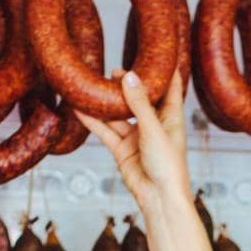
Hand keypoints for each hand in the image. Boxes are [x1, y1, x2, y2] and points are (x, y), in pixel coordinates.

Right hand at [75, 67, 190, 222]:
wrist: (159, 199)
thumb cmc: (168, 166)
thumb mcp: (154, 129)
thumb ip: (139, 104)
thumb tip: (128, 76)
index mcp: (171, 118)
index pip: (170, 88)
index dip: (164, 70)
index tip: (158, 51)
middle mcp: (154, 125)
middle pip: (139, 99)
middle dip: (127, 85)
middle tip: (113, 70)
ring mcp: (137, 137)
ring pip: (118, 115)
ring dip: (106, 103)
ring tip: (92, 86)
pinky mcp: (122, 150)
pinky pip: (106, 132)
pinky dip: (93, 122)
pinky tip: (79, 109)